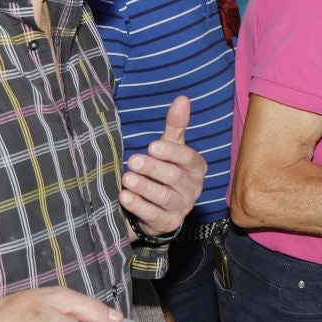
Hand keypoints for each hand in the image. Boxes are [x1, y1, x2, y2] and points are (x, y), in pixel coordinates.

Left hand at [121, 95, 207, 237]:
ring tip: (126, 179)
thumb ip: (175, 125)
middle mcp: (193, 188)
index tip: (152, 145)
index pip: (188, 158)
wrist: (155, 207)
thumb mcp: (168, 148)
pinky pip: (154, 216)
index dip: (171, 152)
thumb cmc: (163, 170)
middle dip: (154, 169)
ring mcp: (182, 208)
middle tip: (133, 160)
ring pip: (164, 197)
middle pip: (175, 178)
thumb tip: (182, 98)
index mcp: (196, 168)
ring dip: (145, 187)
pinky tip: (125, 197)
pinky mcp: (168, 223)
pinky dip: (139, 206)